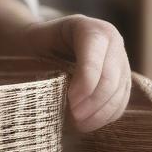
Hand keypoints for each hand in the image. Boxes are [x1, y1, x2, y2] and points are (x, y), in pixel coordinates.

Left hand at [19, 15, 131, 132]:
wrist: (37, 46)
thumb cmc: (29, 48)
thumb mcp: (29, 50)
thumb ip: (40, 66)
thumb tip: (54, 97)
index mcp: (84, 26)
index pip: (94, 54)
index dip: (86, 81)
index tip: (71, 103)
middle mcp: (109, 38)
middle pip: (110, 75)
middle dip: (93, 101)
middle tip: (74, 119)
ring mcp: (119, 57)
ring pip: (118, 90)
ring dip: (100, 112)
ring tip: (79, 125)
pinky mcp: (122, 77)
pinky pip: (121, 100)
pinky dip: (106, 115)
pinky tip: (88, 123)